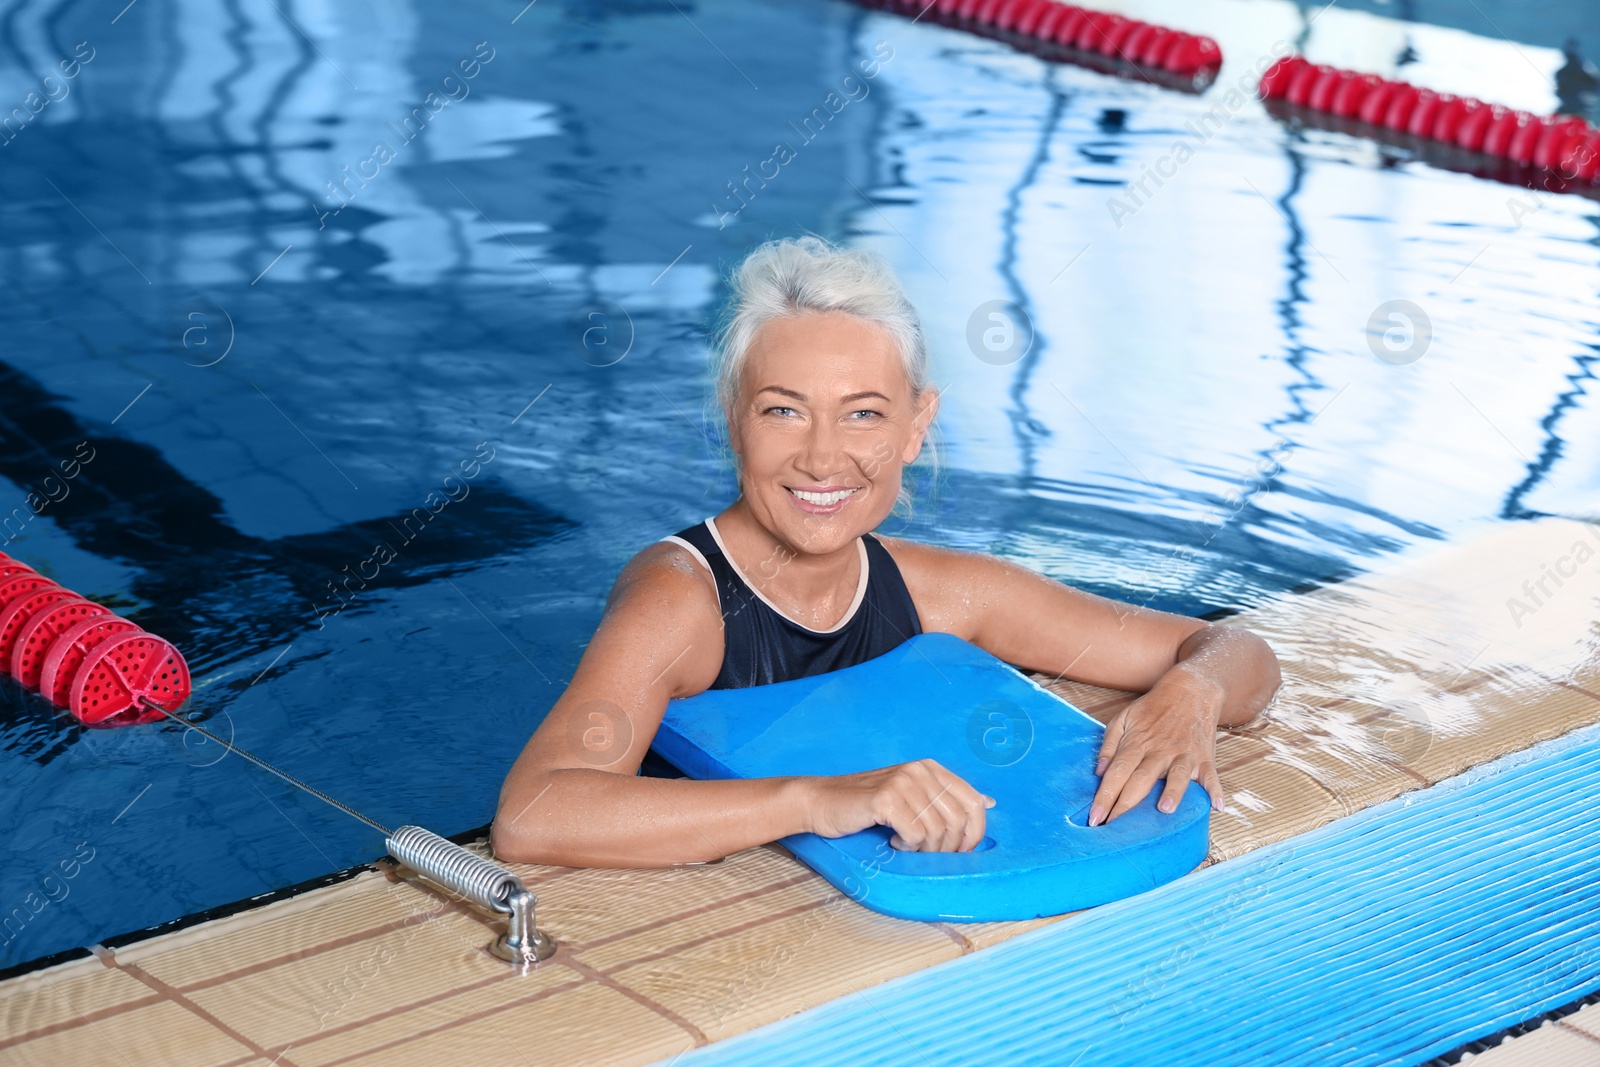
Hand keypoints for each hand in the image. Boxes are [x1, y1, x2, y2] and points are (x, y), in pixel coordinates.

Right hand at [805, 759, 994, 851]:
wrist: (821, 802)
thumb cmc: (867, 806)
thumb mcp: (912, 797)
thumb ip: (947, 798)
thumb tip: (989, 802)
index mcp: (931, 768)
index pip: (974, 804)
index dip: (973, 834)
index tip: (959, 852)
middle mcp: (920, 770)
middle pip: (957, 821)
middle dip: (946, 847)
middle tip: (925, 853)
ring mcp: (903, 782)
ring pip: (937, 831)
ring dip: (923, 850)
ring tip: (905, 846)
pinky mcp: (886, 799)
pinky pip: (915, 835)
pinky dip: (906, 847)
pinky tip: (893, 842)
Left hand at [1089, 675, 1225, 825]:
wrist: (1190, 690)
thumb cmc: (1152, 709)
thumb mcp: (1124, 718)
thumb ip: (1109, 745)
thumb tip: (1099, 771)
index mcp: (1137, 743)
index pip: (1117, 772)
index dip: (1105, 796)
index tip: (1095, 818)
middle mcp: (1159, 751)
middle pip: (1141, 779)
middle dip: (1126, 804)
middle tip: (1114, 829)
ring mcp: (1184, 755)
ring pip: (1177, 775)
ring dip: (1172, 792)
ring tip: (1164, 809)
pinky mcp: (1204, 758)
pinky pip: (1211, 776)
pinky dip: (1216, 790)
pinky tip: (1218, 806)